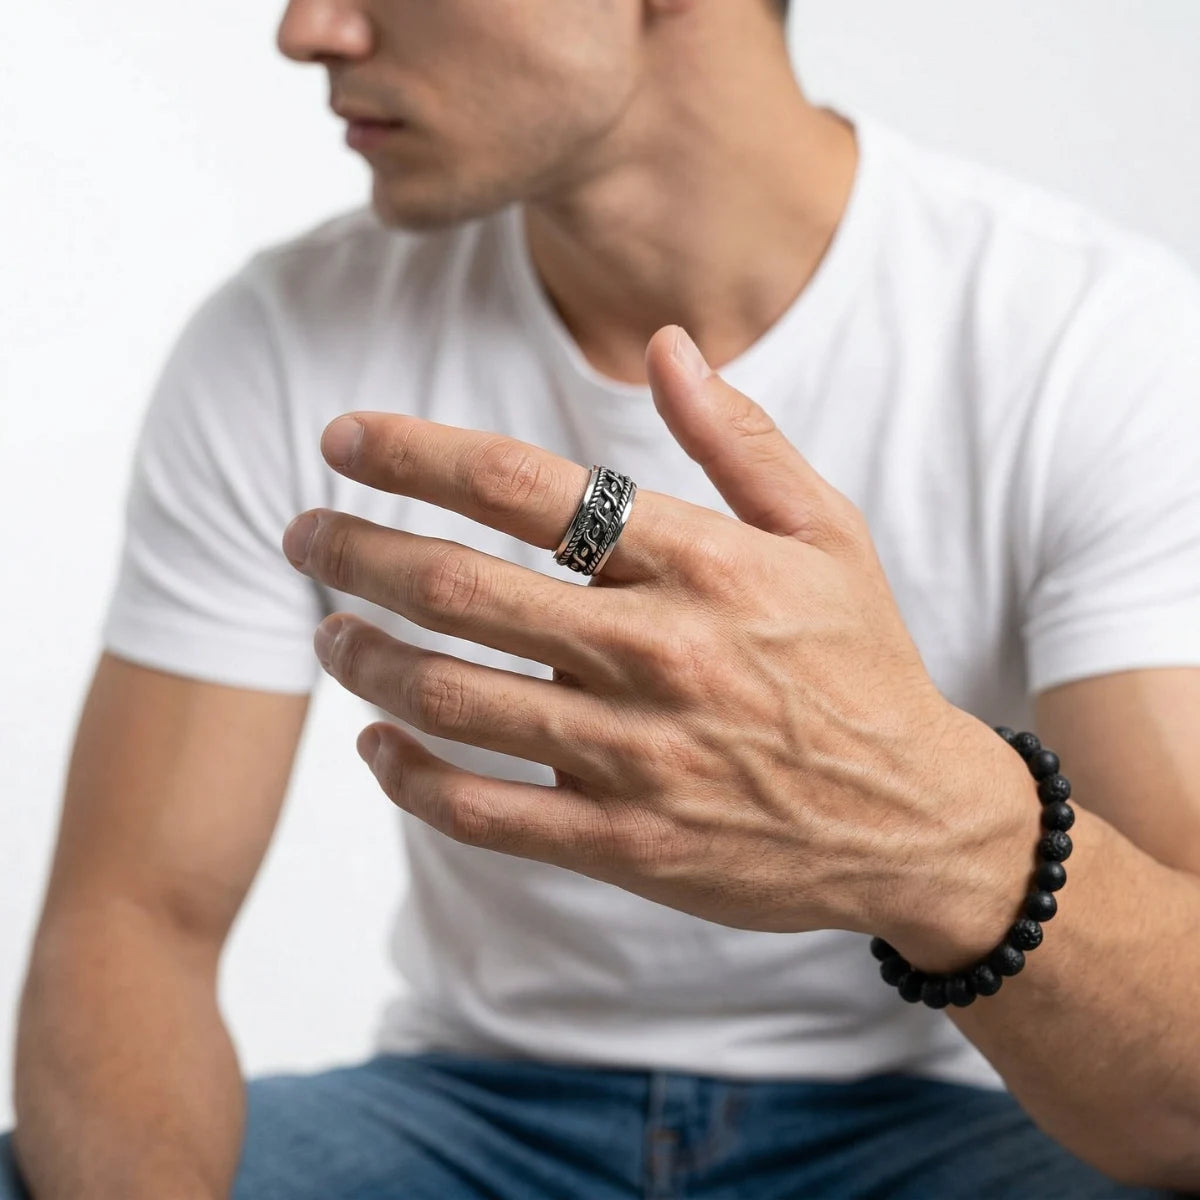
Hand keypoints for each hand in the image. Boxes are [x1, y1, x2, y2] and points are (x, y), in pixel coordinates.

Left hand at [282, 325, 1032, 949]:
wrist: (914, 821)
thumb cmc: (862, 663)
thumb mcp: (828, 532)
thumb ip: (741, 437)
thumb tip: (667, 343)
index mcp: (704, 562)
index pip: (526, 484)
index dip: (416, 452)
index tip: (343, 438)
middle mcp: (659, 652)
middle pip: (460, 585)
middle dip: (357, 549)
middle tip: (304, 533)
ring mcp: (636, 755)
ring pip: (453, 697)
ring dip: (366, 657)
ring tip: (328, 631)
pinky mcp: (623, 842)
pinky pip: (481, 810)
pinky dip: (410, 776)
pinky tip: (377, 745)